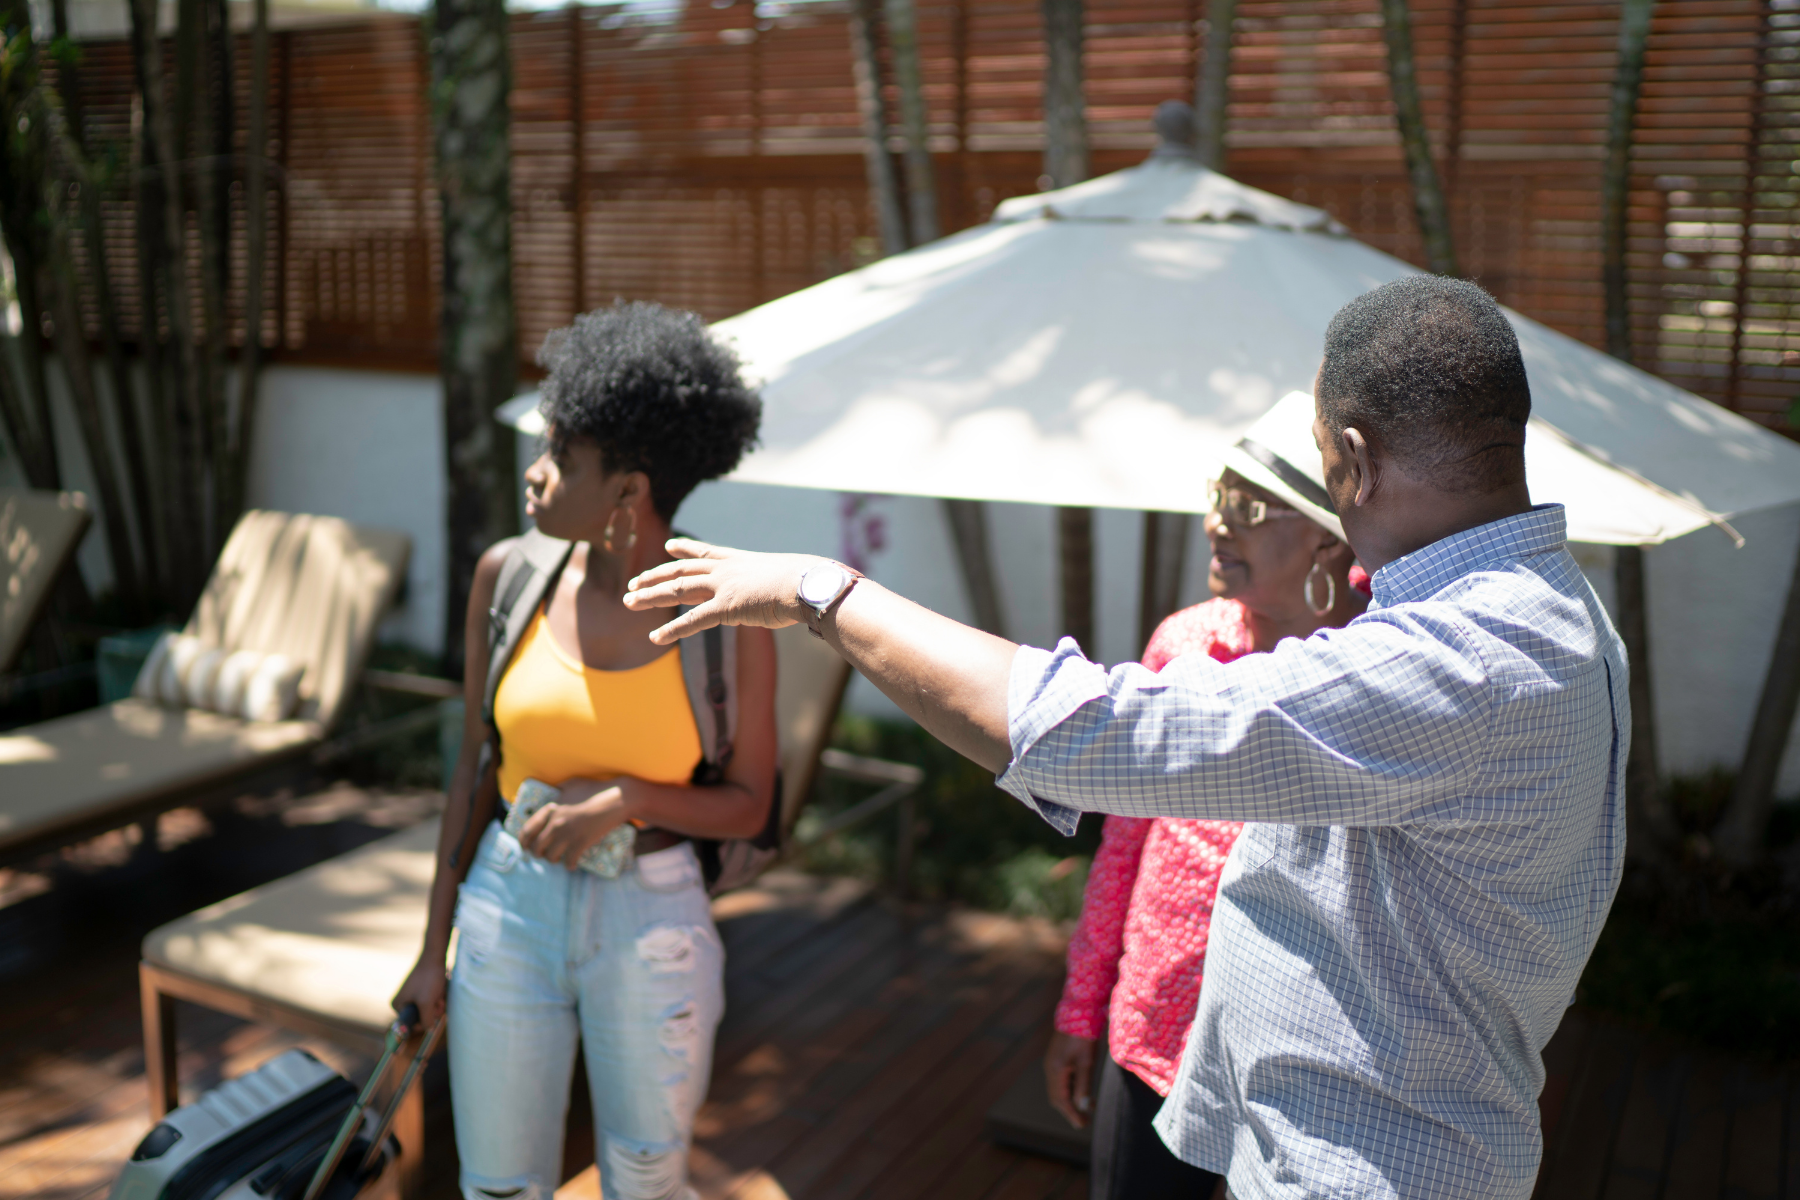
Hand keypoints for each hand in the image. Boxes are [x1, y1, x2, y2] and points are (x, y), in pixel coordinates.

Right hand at [392, 953, 447, 1027]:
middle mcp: (402, 1001)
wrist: (435, 956)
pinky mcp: (422, 988)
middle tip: (438, 1000)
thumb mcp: (426, 1003)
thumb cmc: (428, 979)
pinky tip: (441, 989)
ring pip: (429, 1008)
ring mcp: (412, 994)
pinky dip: (438, 996)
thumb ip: (426, 1020)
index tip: (434, 1011)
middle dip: (433, 1010)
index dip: (425, 1021)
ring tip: (440, 992)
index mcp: (397, 1005)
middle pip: (422, 1016)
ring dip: (438, 1002)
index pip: (412, 1024)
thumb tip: (429, 1029)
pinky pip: (432, 999)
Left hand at [518, 779, 632, 868]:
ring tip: (560, 858)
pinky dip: (570, 865)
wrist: (617, 800)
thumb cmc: (596, 789)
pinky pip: (569, 862)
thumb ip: (559, 793)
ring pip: (551, 857)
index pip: (527, 830)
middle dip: (539, 854)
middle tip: (545, 854)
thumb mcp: (572, 785)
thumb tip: (553, 796)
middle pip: (537, 848)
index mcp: (551, 809)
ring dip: (554, 860)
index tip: (525, 847)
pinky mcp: (581, 843)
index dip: (524, 842)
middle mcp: (555, 823)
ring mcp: (568, 834)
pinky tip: (573, 865)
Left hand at [624, 539, 820, 645]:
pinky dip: (672, 630)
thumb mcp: (787, 576)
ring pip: (677, 588)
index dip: (685, 549)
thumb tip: (789, 592)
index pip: (707, 552)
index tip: (669, 545)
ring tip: (629, 603)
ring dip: (650, 596)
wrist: (809, 583)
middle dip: (654, 576)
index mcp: (740, 560)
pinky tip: (655, 639)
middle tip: (633, 582)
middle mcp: (726, 569)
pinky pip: (692, 620)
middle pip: (681, 569)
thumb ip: (777, 584)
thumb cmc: (807, 581)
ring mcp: (723, 586)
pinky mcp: (726, 607)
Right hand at [1043, 1031, 1096, 1128]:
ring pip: (1059, 1089)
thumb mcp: (1087, 1063)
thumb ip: (1084, 1085)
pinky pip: (1061, 1080)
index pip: (1061, 1100)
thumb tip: (1083, 1107)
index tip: (1083, 1124)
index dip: (1072, 1114)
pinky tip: (1083, 1090)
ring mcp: (1052, 1064)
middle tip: (1085, 1120)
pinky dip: (1071, 1089)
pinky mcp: (1057, 1059)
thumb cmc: (1084, 1038)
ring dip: (1071, 1100)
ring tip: (1089, 1106)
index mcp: (1056, 1071)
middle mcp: (1050, 1069)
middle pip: (1057, 1097)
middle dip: (1070, 1110)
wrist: (1078, 1013)